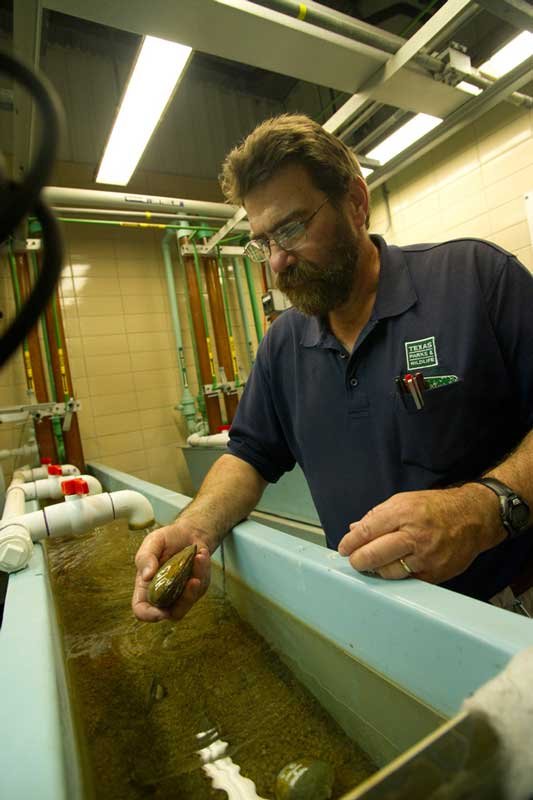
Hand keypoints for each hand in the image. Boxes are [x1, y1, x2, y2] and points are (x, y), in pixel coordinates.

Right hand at [132, 522, 210, 621]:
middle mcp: (162, 595)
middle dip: (185, 599)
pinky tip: (201, 555)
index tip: (160, 611)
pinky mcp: (196, 589)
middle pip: (171, 613)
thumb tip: (147, 576)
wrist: (189, 533)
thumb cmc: (167, 539)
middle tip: (194, 580)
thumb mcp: (153, 541)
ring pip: (189, 601)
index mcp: (146, 587)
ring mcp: (180, 594)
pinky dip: (203, 570)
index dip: (149, 615)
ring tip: (199, 557)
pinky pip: (201, 587)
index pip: (142, 610)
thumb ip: (146, 557)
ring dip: (198, 578)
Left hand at [338, 485, 503, 583]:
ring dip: (376, 570)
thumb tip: (355, 529)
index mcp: (403, 513)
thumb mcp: (404, 501)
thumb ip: (378, 516)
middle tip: (354, 560)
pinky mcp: (435, 573)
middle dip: (358, 560)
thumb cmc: (436, 508)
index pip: (367, 531)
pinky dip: (397, 575)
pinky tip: (393, 568)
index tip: (344, 548)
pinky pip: (407, 579)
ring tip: (373, 565)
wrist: (473, 518)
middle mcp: (414, 536)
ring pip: (389, 571)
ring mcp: (425, 557)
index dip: (350, 542)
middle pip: (374, 555)